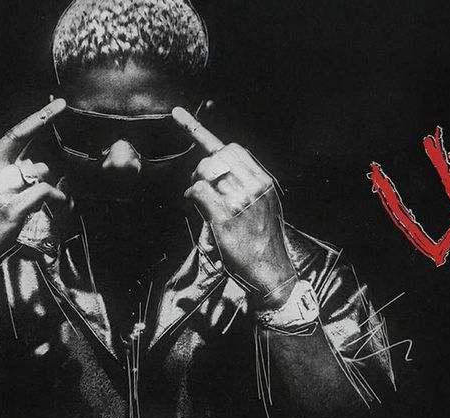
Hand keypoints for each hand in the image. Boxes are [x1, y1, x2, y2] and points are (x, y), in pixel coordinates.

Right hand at [0, 99, 70, 294]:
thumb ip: (6, 173)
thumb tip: (38, 163)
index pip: (15, 134)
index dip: (39, 118)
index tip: (59, 105)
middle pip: (36, 160)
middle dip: (52, 174)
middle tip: (57, 187)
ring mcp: (0, 192)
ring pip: (43, 176)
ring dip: (55, 188)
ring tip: (54, 202)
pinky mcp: (10, 210)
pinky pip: (44, 193)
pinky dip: (57, 197)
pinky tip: (59, 204)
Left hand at [173, 107, 297, 308]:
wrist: (271, 270)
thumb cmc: (264, 240)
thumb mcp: (266, 205)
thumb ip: (249, 184)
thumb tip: (224, 169)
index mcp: (263, 180)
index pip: (232, 148)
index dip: (201, 131)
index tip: (178, 114)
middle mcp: (254, 185)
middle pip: (216, 155)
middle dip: (201, 166)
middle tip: (201, 185)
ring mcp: (240, 199)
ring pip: (205, 169)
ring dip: (195, 181)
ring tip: (201, 198)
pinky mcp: (225, 215)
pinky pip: (198, 191)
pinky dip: (191, 195)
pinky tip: (197, 205)